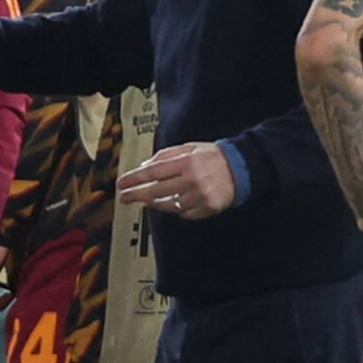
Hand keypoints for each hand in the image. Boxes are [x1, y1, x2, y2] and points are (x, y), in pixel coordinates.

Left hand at [120, 143, 236, 219]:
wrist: (241, 169)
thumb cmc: (212, 157)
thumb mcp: (189, 148)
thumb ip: (166, 156)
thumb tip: (144, 167)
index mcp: (187, 163)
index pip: (153, 172)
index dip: (134, 179)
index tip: (122, 183)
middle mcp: (192, 181)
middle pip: (156, 191)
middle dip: (136, 195)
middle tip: (124, 197)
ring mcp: (199, 197)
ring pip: (168, 205)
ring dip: (153, 203)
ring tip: (144, 200)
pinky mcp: (207, 209)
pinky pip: (183, 213)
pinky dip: (174, 209)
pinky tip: (169, 204)